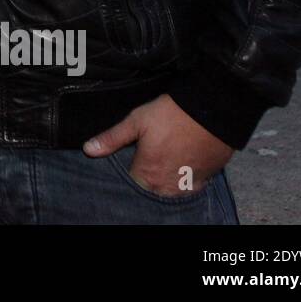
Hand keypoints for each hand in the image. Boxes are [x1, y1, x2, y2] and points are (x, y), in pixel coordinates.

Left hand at [83, 94, 234, 195]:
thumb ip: (112, 139)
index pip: (131, 185)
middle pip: (150, 190)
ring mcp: (187, 185)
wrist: (212, 110)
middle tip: (149, 158)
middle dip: (147, 178)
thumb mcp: (136, 121)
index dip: (128, 172)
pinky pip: (189, 187)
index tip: (131, 160)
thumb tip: (88, 149)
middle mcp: (167, 186)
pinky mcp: (204, 180)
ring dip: (164, 182)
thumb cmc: (171, 114)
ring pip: (169, 191)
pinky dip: (183, 180)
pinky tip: (180, 165)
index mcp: (148, 174)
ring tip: (164, 161)